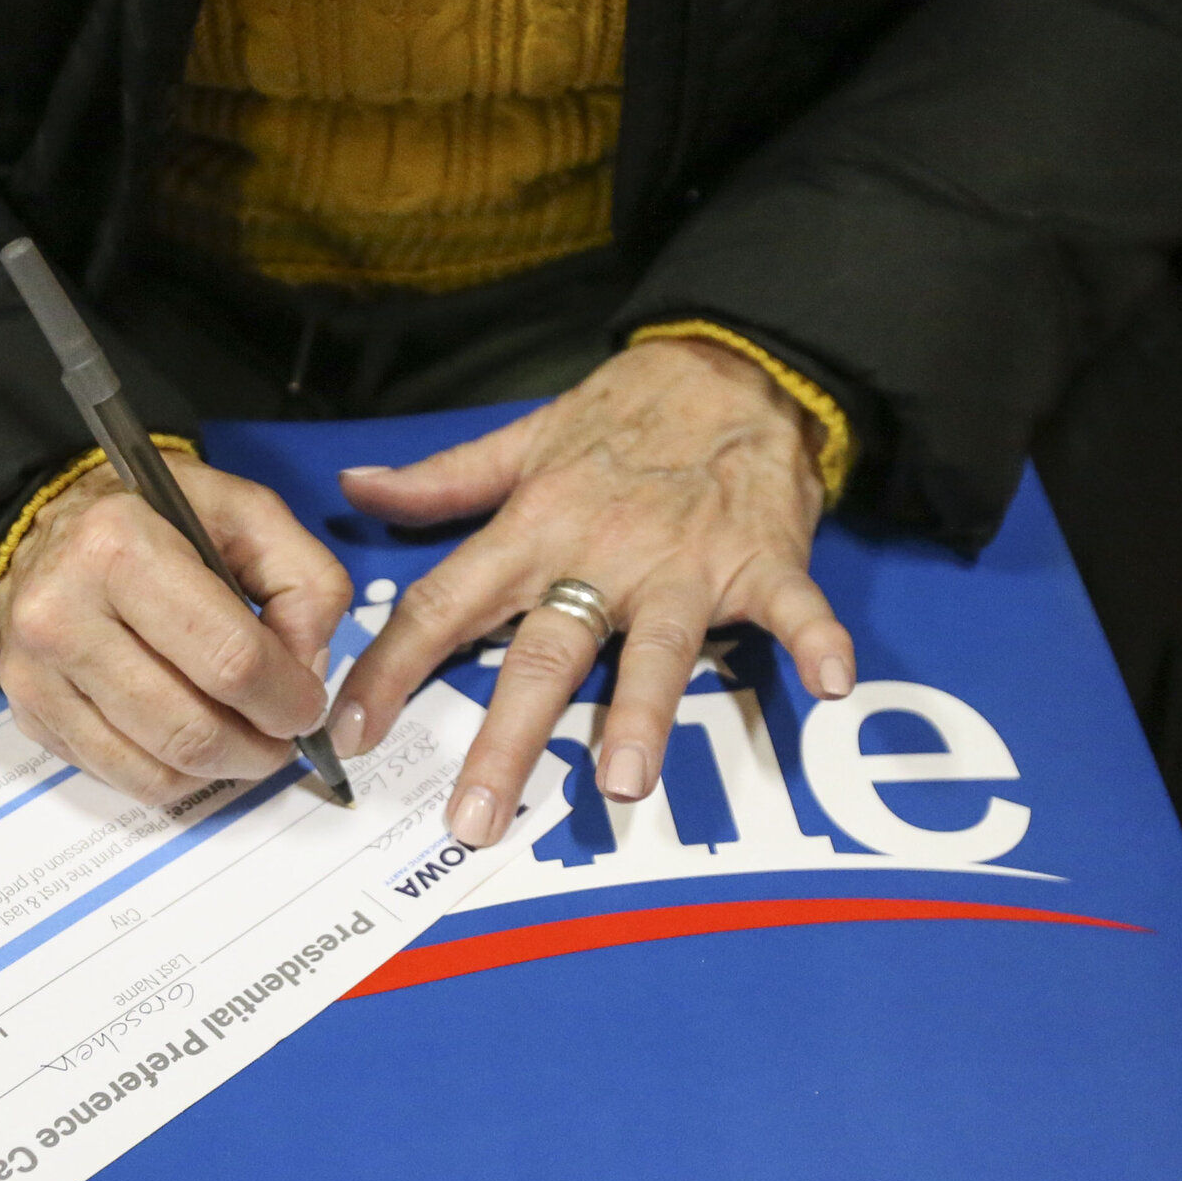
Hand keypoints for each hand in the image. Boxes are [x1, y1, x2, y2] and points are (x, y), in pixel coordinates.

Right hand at [0, 454, 351, 802]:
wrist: (49, 520)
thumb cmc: (158, 516)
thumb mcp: (249, 513)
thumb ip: (306, 583)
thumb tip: (309, 673)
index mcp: (120, 548)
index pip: (230, 661)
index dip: (288, 700)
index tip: (307, 704)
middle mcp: (63, 614)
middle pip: (193, 730)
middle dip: (260, 749)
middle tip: (282, 736)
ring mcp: (37, 672)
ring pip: (158, 771)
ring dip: (221, 770)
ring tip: (244, 739)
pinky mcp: (29, 712)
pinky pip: (122, 779)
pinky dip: (175, 775)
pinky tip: (191, 741)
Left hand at [331, 337, 854, 844]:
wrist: (730, 362)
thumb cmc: (624, 416)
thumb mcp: (524, 440)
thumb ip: (443, 482)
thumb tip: (359, 491)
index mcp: (533, 530)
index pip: (444, 606)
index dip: (391, 669)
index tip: (350, 732)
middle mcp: (600, 555)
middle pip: (542, 655)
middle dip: (506, 741)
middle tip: (477, 817)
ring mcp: (684, 564)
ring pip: (656, 648)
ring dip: (642, 714)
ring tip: (624, 782)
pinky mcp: (761, 561)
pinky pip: (793, 607)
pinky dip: (816, 640)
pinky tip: (831, 682)